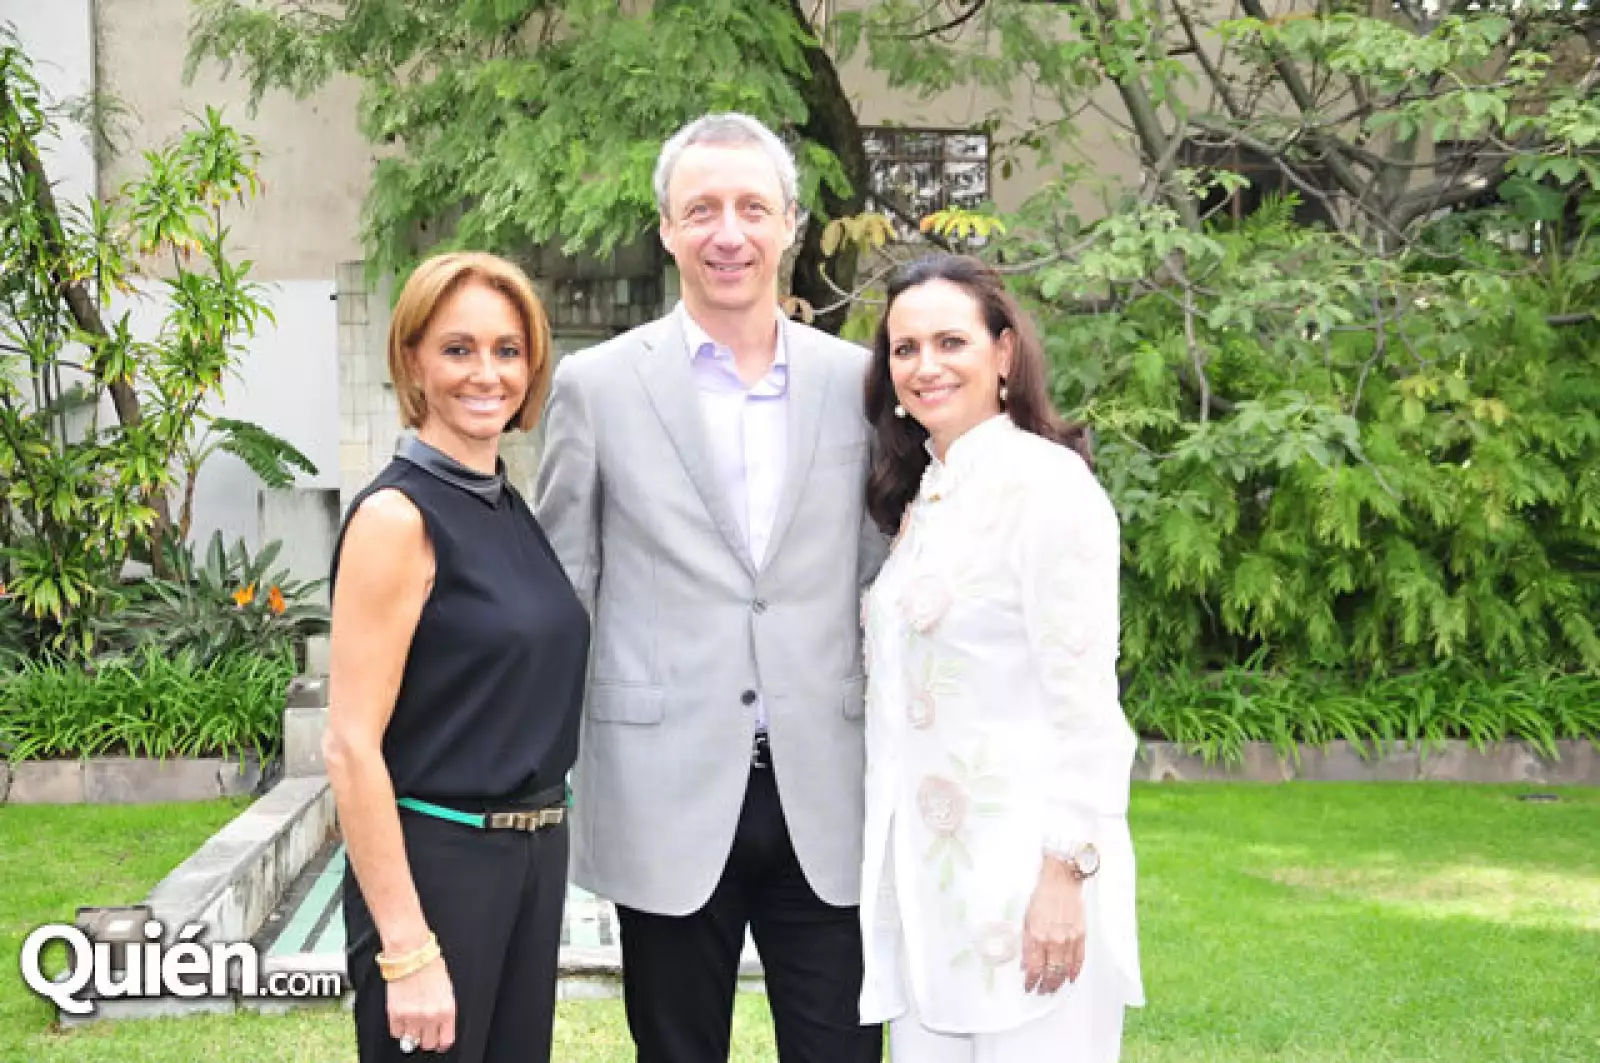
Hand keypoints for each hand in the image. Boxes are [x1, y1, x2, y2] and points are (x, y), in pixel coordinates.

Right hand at [387, 953, 455, 1053]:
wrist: (410, 953)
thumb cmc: (430, 965)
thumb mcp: (446, 989)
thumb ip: (444, 1010)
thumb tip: (440, 1026)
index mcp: (447, 1010)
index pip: (445, 1040)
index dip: (441, 1042)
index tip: (438, 1040)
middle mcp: (430, 1016)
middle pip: (427, 1044)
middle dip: (426, 1038)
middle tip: (424, 1029)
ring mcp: (412, 1016)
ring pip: (410, 1041)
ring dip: (411, 1033)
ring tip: (412, 1022)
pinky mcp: (395, 1014)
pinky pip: (396, 1033)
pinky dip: (398, 1028)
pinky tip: (402, 1016)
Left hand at [1021, 859, 1085, 994]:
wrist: (1061, 883)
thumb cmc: (1042, 898)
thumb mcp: (1026, 921)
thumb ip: (1026, 945)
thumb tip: (1025, 965)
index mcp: (1037, 936)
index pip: (1034, 968)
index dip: (1031, 981)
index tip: (1029, 987)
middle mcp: (1053, 940)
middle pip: (1050, 973)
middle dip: (1045, 985)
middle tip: (1042, 991)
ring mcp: (1069, 939)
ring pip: (1064, 970)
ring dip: (1058, 982)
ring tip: (1053, 988)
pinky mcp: (1081, 936)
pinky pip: (1079, 960)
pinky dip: (1074, 972)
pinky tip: (1069, 977)